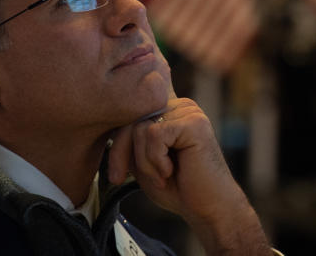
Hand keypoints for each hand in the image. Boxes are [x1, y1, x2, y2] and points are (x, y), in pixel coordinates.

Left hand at [107, 97, 271, 254]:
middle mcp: (179, 106)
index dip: (117, 144)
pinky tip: (171, 171)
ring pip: (140, 128)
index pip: (129, 115)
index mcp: (168, 111)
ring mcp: (189, 111)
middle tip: (121, 178)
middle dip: (120, 152)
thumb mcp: (142, 161)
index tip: (115, 174)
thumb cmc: (177, 188)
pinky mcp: (193, 122)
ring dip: (144, 161)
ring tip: (161, 176)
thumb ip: (129, 141)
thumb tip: (105, 125)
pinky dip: (156, 160)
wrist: (210, 210)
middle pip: (130, 119)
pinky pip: (154, 135)